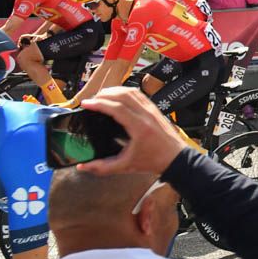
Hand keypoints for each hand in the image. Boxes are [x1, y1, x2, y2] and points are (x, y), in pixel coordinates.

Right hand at [74, 86, 188, 176]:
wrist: (175, 158)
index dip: (99, 103)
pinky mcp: (155, 109)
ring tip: (101, 97)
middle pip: (123, 95)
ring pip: (132, 92)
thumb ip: (103, 167)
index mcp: (139, 127)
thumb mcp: (125, 166)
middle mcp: (146, 115)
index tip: (86, 104)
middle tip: (91, 100)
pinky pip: (139, 94)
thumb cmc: (153, 161)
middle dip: (104, 94)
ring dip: (115, 91)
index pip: (116, 108)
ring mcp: (152, 110)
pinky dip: (125, 92)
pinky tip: (117, 97)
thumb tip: (83, 166)